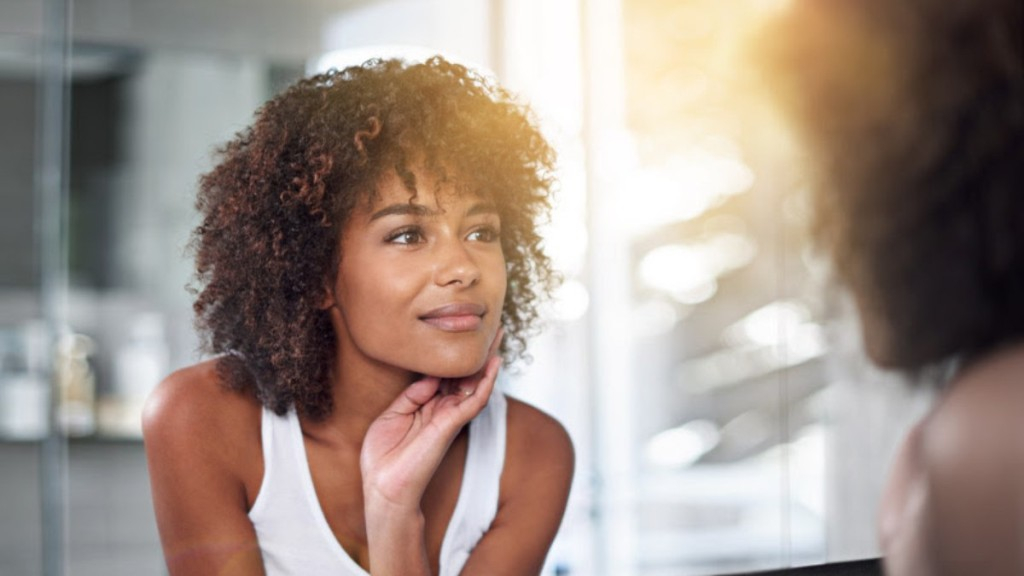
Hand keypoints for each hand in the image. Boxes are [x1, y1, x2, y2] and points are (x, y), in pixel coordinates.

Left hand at [360, 329, 503, 512]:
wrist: (383, 487)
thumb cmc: (383, 457)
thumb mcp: (392, 416)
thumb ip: (413, 395)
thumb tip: (431, 376)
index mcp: (426, 407)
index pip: (445, 376)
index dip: (453, 355)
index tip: (458, 332)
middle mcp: (442, 410)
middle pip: (465, 376)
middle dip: (477, 353)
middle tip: (490, 327)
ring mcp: (449, 417)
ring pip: (475, 384)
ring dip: (487, 360)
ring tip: (498, 336)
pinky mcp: (451, 425)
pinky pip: (474, 400)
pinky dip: (486, 381)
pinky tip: (494, 363)